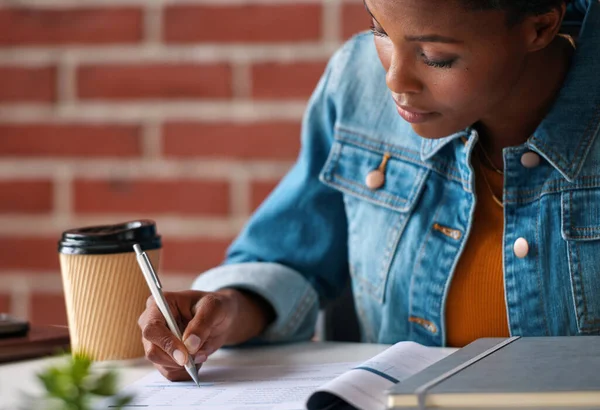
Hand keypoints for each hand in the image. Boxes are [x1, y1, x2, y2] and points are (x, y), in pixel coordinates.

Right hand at [138, 289, 273, 380]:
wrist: (223, 316)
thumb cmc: (218, 305)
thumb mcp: (216, 307)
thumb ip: (203, 323)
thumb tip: (191, 344)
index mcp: (160, 303)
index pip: (151, 326)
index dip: (164, 343)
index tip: (184, 355)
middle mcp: (153, 322)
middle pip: (151, 349)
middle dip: (175, 358)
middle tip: (198, 360)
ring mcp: (157, 341)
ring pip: (160, 364)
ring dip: (183, 366)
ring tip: (204, 353)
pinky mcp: (164, 356)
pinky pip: (169, 372)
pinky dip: (186, 372)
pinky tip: (200, 360)